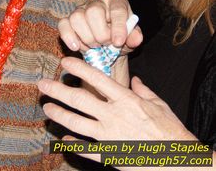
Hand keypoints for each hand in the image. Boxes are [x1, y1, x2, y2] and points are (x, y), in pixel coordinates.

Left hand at [38, 57, 200, 169]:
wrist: (180, 162)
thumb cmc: (172, 132)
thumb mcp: (160, 105)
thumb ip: (144, 91)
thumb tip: (136, 81)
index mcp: (126, 100)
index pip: (97, 79)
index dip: (79, 69)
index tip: (64, 62)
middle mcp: (115, 115)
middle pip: (80, 100)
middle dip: (58, 91)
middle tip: (42, 85)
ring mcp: (110, 136)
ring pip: (77, 123)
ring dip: (60, 115)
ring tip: (47, 108)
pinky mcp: (111, 154)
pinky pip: (87, 149)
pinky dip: (74, 146)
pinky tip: (62, 142)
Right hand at [58, 0, 142, 54]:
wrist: (105, 46)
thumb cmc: (119, 38)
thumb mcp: (131, 39)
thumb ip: (134, 38)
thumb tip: (135, 38)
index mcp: (116, 1)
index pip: (117, 9)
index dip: (118, 26)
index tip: (118, 42)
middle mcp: (97, 1)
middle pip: (94, 12)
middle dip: (100, 33)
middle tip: (106, 45)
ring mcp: (80, 9)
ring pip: (77, 18)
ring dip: (86, 37)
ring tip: (95, 47)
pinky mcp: (67, 19)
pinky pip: (63, 24)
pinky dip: (69, 37)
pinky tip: (77, 47)